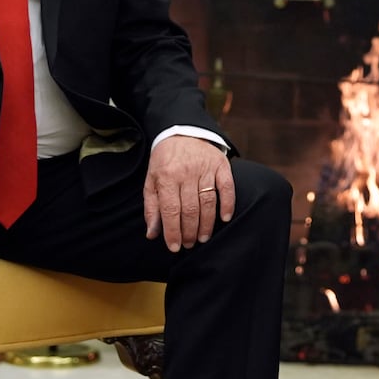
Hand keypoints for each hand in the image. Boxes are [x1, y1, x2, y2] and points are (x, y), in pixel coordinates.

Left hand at [144, 134, 232, 251]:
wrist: (182, 131)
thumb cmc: (165, 161)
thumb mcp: (151, 181)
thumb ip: (152, 207)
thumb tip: (152, 234)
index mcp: (166, 177)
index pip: (170, 210)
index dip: (173, 231)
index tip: (174, 247)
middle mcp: (186, 172)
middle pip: (190, 209)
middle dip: (189, 231)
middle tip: (190, 244)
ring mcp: (205, 168)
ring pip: (207, 202)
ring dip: (206, 224)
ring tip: (203, 238)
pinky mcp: (220, 165)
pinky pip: (227, 187)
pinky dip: (227, 203)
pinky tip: (225, 218)